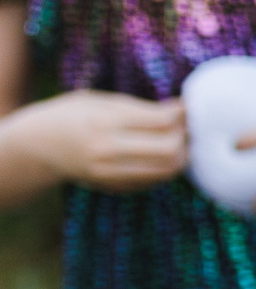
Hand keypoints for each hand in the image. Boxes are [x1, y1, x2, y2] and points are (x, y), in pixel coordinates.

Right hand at [21, 91, 186, 190]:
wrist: (37, 146)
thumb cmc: (70, 114)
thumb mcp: (99, 100)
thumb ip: (140, 107)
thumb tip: (182, 110)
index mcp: (104, 122)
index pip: (161, 121)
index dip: (182, 114)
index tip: (186, 107)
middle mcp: (107, 151)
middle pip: (170, 149)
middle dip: (185, 136)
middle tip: (185, 126)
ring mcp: (110, 173)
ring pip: (167, 169)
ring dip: (181, 154)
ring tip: (178, 140)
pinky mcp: (114, 187)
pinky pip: (155, 180)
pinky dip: (166, 167)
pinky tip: (161, 154)